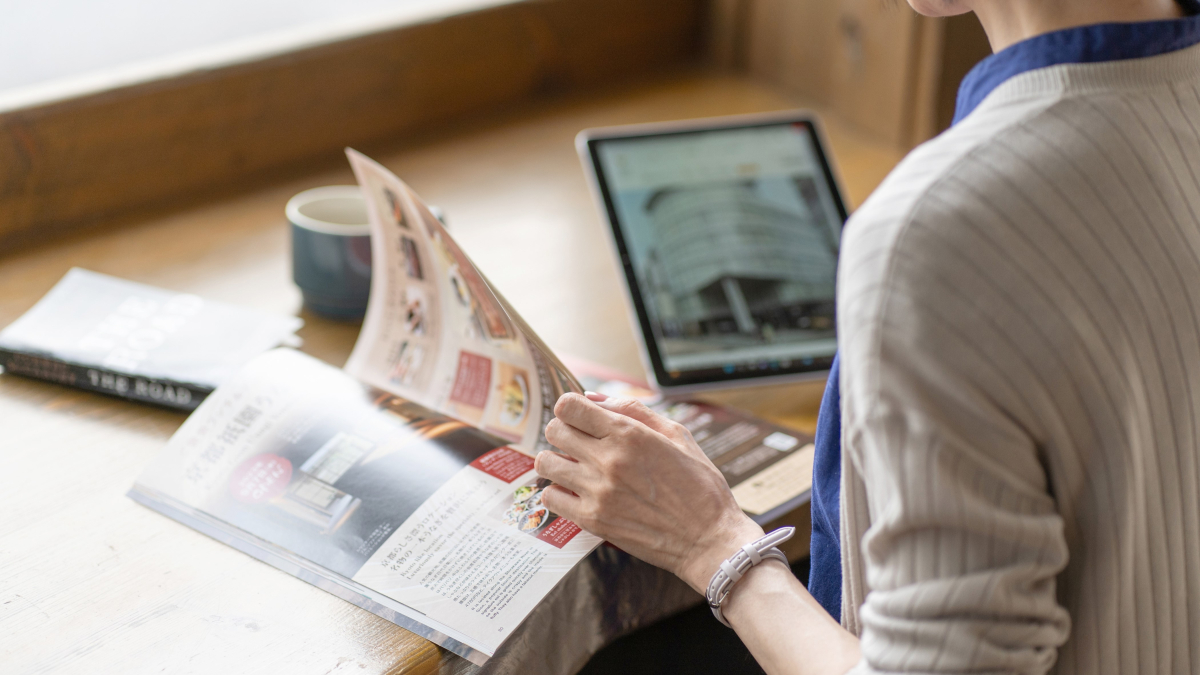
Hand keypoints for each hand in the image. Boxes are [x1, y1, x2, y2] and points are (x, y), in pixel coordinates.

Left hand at [535, 392, 763, 592]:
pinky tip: (576, 492)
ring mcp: (598, 492)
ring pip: (546, 464)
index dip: (572, 408)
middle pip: (554, 431)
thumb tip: (593, 398)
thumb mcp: (677, 435)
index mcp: (630, 434)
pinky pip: (550, 498)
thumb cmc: (699, 486)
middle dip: (564, 432)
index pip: (569, 406)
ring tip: (575, 468)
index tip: (581, 418)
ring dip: (557, 461)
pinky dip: (558, 493)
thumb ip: (633, 410)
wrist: (709, 539)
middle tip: (580, 443)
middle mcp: (609, 460)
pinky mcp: (593, 520)